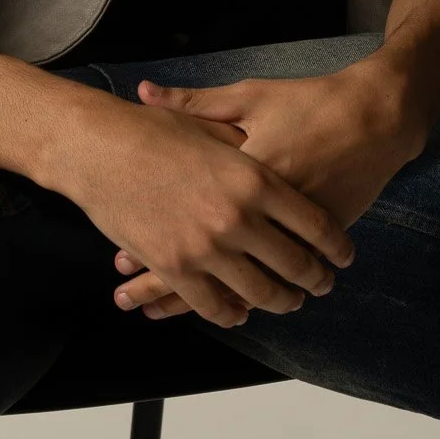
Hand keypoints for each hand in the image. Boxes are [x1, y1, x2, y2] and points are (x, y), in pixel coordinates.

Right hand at [63, 92, 355, 329]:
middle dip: (315, 279)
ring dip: (280, 301)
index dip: (334, 244)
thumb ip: (249, 148)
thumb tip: (275, 161)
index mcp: (253, 177)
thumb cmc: (152, 131)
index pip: (313, 223)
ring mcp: (206, 247)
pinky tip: (243, 312)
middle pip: (294, 263)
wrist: (97, 148)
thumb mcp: (214, 125)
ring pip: (259, 292)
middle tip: (322, 284)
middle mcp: (236, 216)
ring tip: (291, 301)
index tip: (342, 255)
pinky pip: (215, 305)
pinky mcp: (175, 268)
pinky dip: (233, 313)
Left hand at [112, 61, 423, 317]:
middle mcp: (261, 213)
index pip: (184, 219)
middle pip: (206, 264)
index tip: (122, 263)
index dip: (149, 248)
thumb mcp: (248, 97)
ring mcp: (291, 233)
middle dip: (166, 291)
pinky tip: (231, 308)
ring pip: (240, 286)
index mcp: (238, 175)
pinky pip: (275, 280)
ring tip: (164, 312)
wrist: (372, 117)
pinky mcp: (314, 246)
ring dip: (204, 302)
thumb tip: (145, 91)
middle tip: (135, 300)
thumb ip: (195, 103)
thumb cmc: (308, 103)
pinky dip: (250, 298)